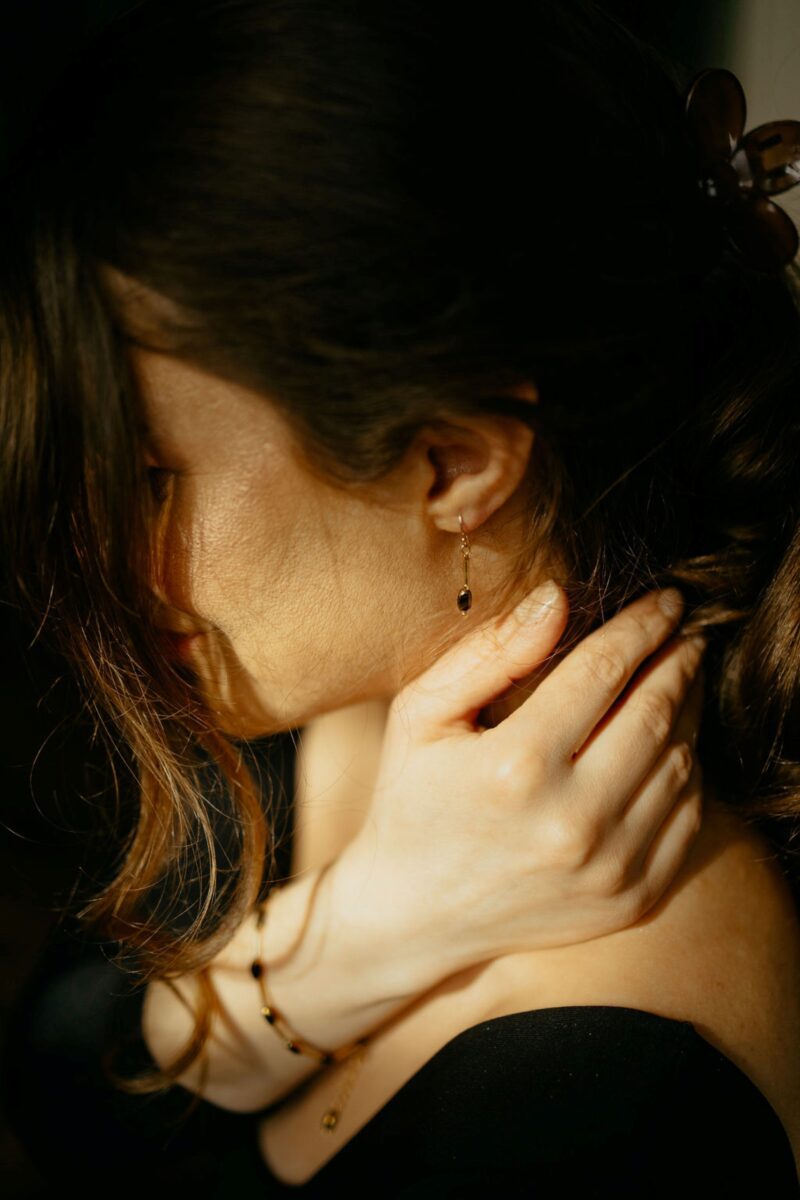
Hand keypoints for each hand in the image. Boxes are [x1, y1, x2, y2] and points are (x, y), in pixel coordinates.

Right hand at [338, 582, 706, 975]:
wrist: (414, 914)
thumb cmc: (412, 798)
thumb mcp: (423, 713)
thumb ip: (492, 652)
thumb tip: (559, 597)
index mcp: (516, 767)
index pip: (604, 670)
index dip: (643, 624)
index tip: (667, 598)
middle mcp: (572, 822)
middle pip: (656, 714)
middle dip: (680, 659)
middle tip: (688, 630)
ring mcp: (609, 869)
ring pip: (682, 764)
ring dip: (690, 710)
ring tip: (682, 677)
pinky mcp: (631, 901)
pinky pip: (688, 819)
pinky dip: (690, 772)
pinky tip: (672, 743)